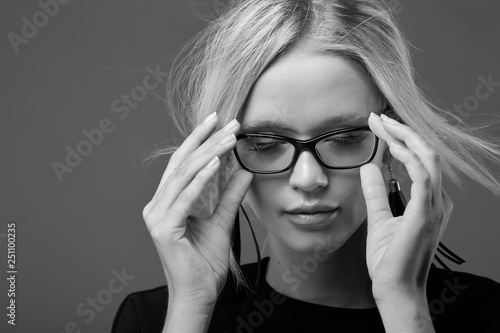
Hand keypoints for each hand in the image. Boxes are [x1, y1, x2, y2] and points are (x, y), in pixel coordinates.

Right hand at [142, 113, 252, 306]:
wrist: (198, 295)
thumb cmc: (205, 263)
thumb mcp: (222, 221)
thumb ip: (230, 196)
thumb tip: (244, 171)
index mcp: (166, 203)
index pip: (182, 164)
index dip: (199, 140)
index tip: (219, 121)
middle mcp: (157, 206)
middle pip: (181, 164)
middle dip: (206, 140)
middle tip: (229, 123)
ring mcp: (157, 217)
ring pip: (183, 176)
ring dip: (207, 154)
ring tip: (228, 138)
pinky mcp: (164, 229)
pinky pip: (185, 198)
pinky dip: (201, 179)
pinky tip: (216, 163)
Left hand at [360, 113, 452, 299]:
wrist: (394, 288)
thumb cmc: (389, 259)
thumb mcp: (378, 217)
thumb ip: (375, 192)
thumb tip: (369, 166)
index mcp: (428, 201)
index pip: (418, 160)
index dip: (400, 139)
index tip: (378, 125)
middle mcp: (436, 200)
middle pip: (425, 153)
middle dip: (401, 131)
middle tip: (377, 117)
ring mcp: (434, 206)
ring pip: (428, 158)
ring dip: (405, 137)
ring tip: (382, 124)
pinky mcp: (425, 214)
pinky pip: (423, 177)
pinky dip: (408, 157)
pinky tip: (390, 146)